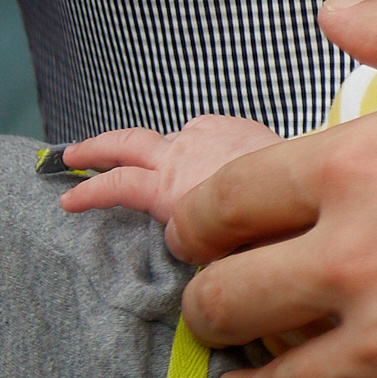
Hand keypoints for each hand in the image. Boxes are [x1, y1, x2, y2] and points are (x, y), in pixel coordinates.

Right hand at [61, 117, 285, 231]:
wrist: (310, 188)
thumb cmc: (270, 231)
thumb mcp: (219, 252)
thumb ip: (193, 241)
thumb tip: (188, 245)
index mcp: (171, 192)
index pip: (116, 186)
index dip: (88, 193)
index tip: (66, 200)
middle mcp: (182, 156)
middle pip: (126, 144)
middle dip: (94, 148)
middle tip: (69, 155)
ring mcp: (207, 135)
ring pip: (167, 135)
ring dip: (153, 146)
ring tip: (140, 157)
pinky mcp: (234, 124)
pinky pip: (204, 129)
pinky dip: (195, 139)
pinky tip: (201, 152)